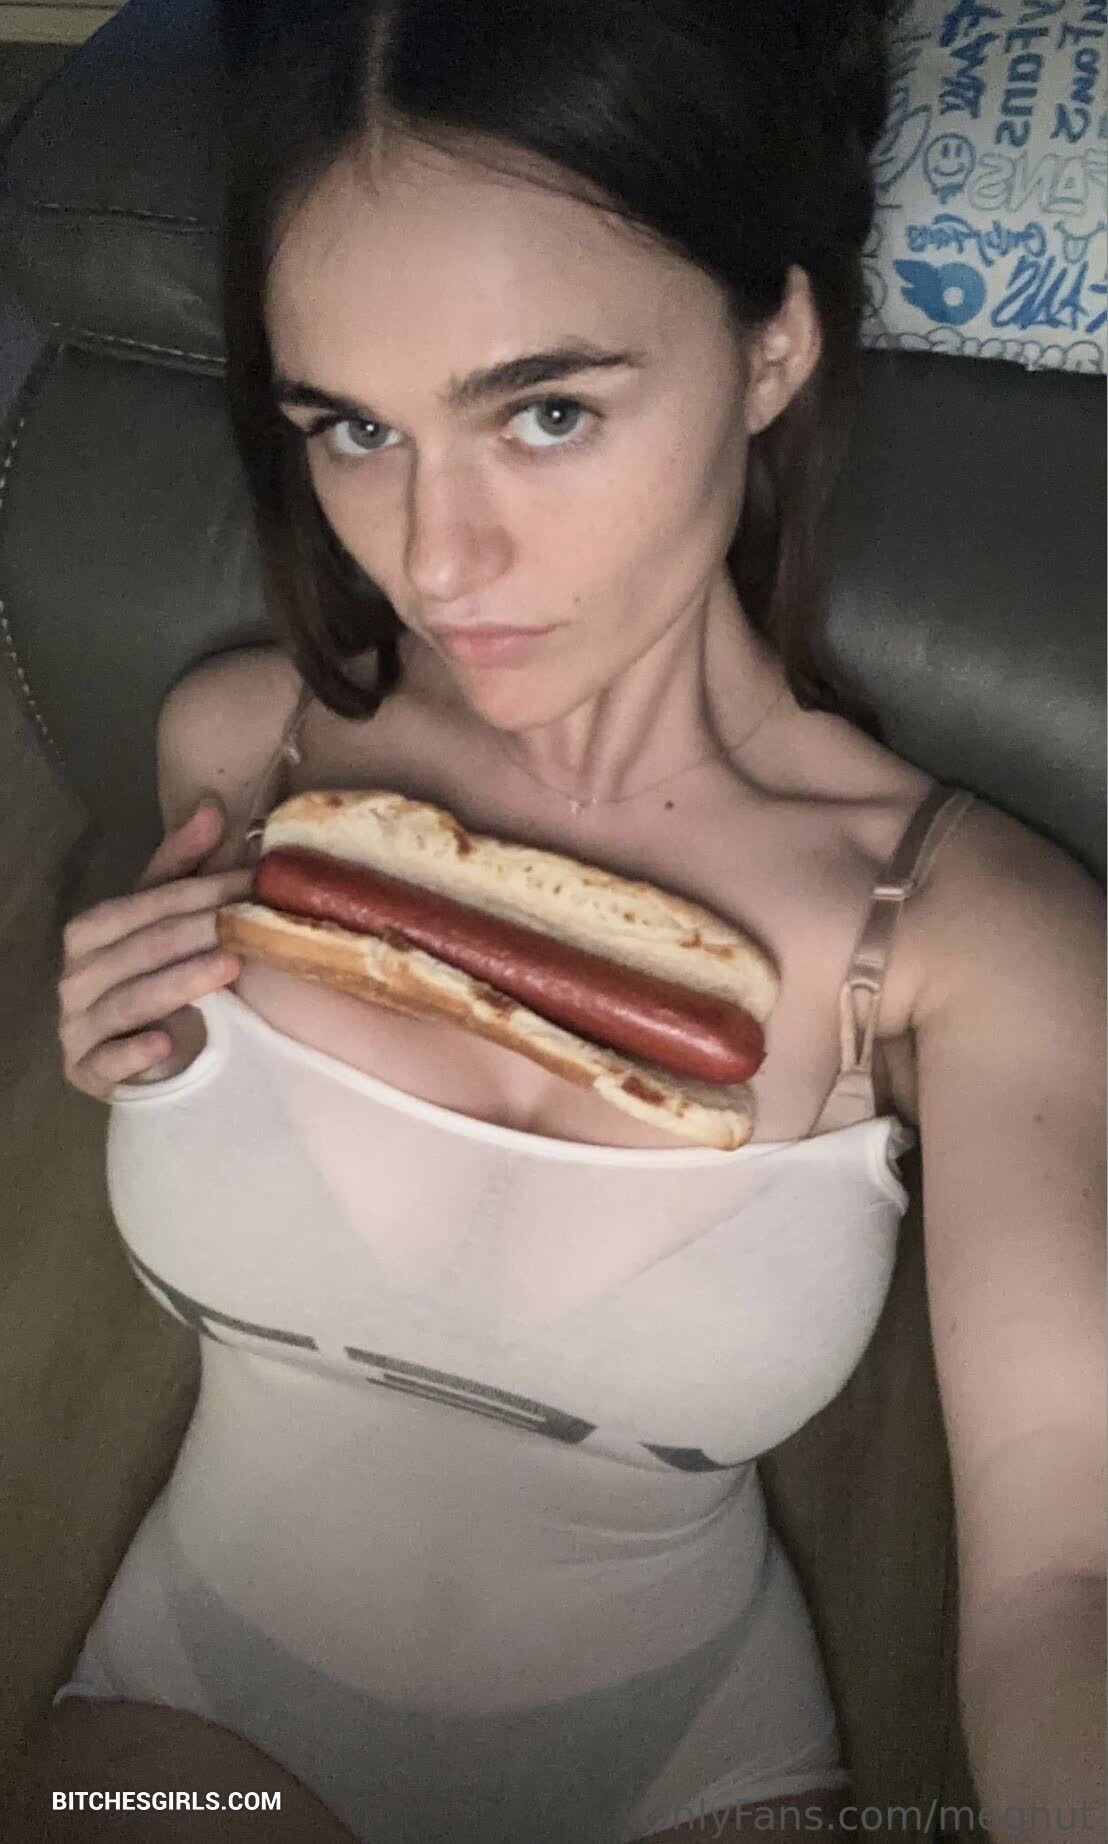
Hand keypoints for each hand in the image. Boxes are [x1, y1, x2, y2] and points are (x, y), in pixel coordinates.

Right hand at [57, 798, 253, 1099]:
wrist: (132, 1055)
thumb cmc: (151, 977)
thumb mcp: (163, 920)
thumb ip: (182, 867)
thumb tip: (210, 805)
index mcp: (90, 931)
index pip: (146, 904)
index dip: (199, 889)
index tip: (253, 880)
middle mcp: (76, 975)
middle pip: (140, 949)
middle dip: (196, 931)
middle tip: (248, 920)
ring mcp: (78, 1026)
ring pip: (129, 1000)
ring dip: (179, 982)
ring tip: (229, 966)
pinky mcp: (87, 1072)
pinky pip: (107, 1061)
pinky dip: (134, 1053)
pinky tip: (165, 1044)